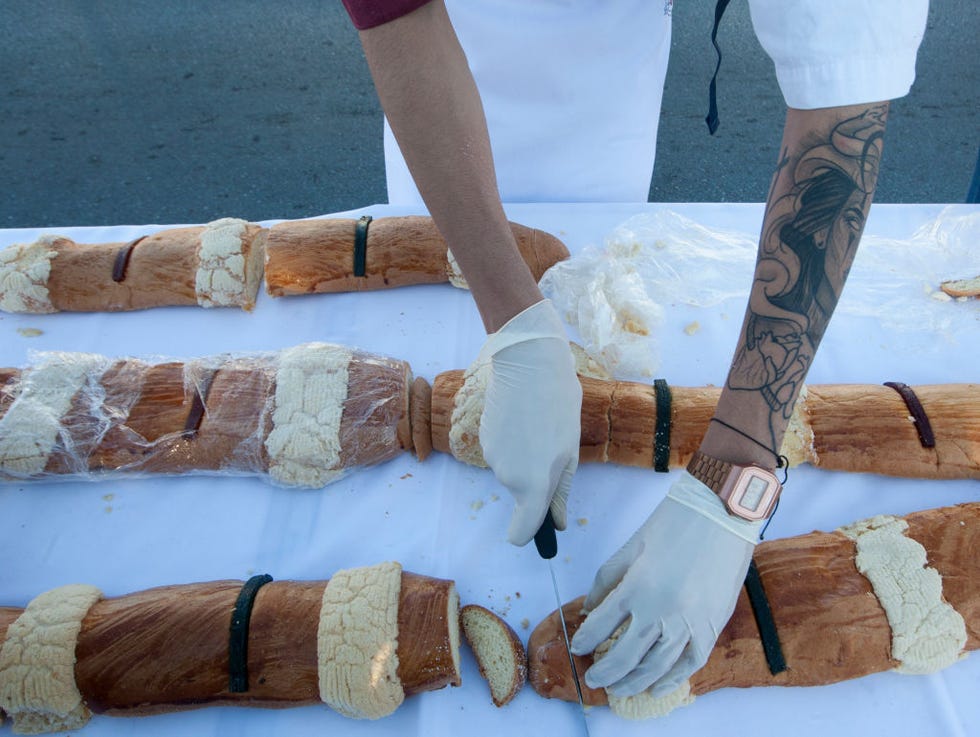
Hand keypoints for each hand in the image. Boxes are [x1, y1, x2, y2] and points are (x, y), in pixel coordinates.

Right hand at [478, 299, 581, 545]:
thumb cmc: (558, 406)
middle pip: (522, 493)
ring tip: (538, 425)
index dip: (530, 533)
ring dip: (525, 456)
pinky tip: (521, 417)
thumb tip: (558, 524)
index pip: (521, 531)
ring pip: (512, 470)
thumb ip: (560, 491)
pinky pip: (502, 452)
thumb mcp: (569, 451)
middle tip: (553, 445)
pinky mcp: (483, 439)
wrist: (528, 364)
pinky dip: (512, 442)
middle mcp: (508, 478)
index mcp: (534, 485)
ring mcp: (492, 458)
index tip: (540, 526)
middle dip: (536, 478)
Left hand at [570, 472, 760, 697]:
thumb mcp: (630, 548)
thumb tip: (590, 610)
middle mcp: (660, 610)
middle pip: (625, 655)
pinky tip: (657, 688)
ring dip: (635, 682)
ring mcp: (689, 622)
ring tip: (618, 690)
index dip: (585, 640)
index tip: (578, 647)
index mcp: (635, 587)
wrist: (720, 513)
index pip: (601, 625)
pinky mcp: (713, 625)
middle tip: (594, 679)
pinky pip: (691, 662)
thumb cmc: (672, 524)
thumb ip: (606, 580)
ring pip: (657, 666)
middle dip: (605, 672)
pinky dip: (674, 679)